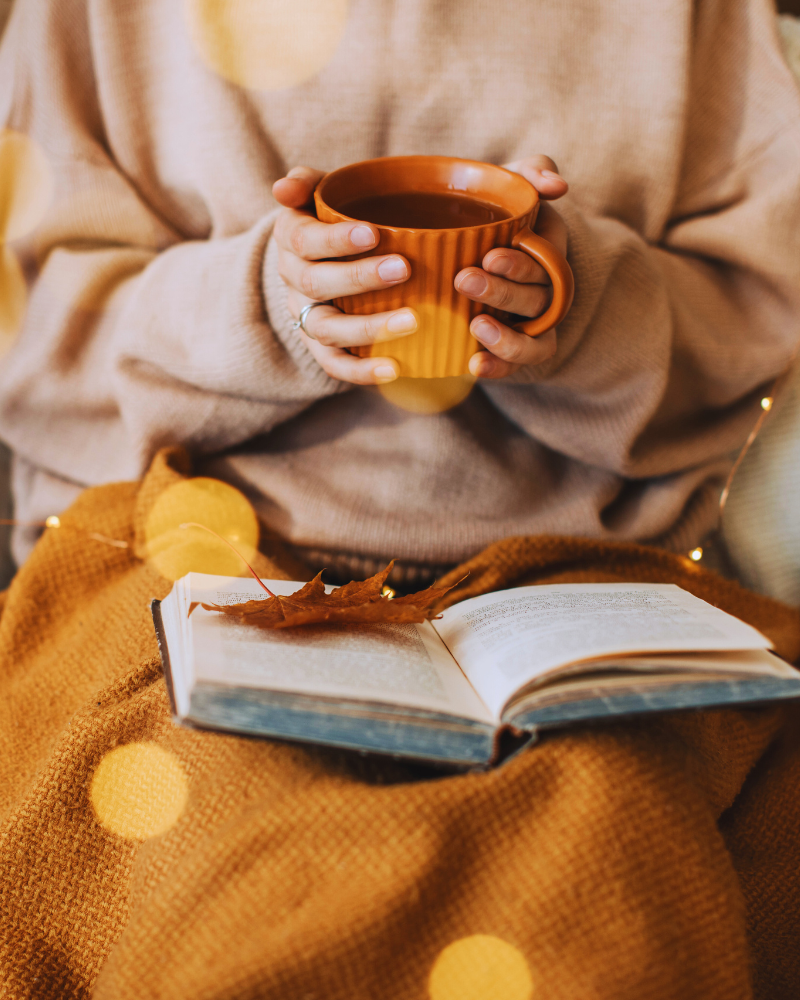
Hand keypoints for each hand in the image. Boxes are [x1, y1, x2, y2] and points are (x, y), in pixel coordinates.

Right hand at [272, 166, 415, 384]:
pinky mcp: (322, 348)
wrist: (322, 262)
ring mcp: (306, 317)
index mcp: (291, 240)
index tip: (372, 234)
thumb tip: (283, 188)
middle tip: (404, 269)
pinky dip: (362, 372)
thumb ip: (307, 183)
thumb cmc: (333, 220)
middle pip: (316, 284)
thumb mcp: (319, 194)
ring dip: (368, 328)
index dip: (336, 240)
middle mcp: (294, 281)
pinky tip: (395, 368)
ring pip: (327, 329)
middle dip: (359, 278)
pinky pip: (336, 365)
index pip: (304, 241)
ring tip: (413, 321)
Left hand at [455, 155, 568, 378]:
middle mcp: (546, 292)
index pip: (546, 264)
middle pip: (536, 300)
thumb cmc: (493, 210)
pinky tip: (473, 366)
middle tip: (464, 280)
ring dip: (508, 339)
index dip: (521, 265)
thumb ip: (534, 171)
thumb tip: (558, 186)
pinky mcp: (511, 349)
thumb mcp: (513, 183)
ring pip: (535, 340)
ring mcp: (531, 324)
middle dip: (503, 292)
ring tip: (475, 327)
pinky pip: (517, 367)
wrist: (465, 244)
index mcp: (548, 253)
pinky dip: (499, 369)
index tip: (490, 256)